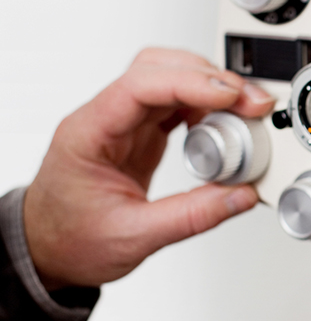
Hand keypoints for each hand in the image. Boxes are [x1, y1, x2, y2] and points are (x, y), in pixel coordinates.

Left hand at [23, 48, 274, 290]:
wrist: (50, 251)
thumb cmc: (71, 240)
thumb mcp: (133, 237)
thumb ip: (191, 216)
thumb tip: (240, 196)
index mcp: (89, 133)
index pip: (140, 85)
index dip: (191, 83)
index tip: (231, 95)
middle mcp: (106, 118)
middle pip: (159, 69)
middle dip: (211, 78)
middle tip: (250, 102)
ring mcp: (124, 122)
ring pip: (171, 79)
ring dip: (212, 88)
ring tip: (245, 112)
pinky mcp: (141, 132)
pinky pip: (178, 103)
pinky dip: (207, 107)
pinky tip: (225, 123)